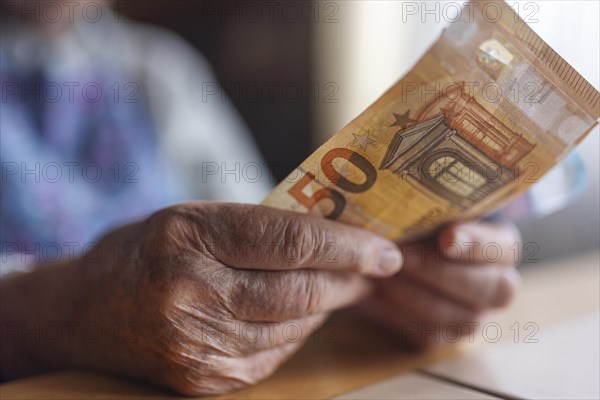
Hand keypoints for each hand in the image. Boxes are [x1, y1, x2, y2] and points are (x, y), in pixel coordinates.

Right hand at [0, 202, 402, 394]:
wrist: (84, 312)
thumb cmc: (147, 251)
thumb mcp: (194, 218)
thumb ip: (259, 227)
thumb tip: (334, 238)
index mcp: (188, 236)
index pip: (289, 242)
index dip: (346, 245)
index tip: (384, 249)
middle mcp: (190, 292)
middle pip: (300, 290)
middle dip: (351, 279)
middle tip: (378, 266)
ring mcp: (196, 344)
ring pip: (295, 327)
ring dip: (329, 306)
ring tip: (346, 285)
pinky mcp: (203, 380)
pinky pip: (275, 356)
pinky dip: (298, 332)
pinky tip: (304, 313)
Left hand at [357, 220, 520, 348]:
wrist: (383, 256)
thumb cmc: (411, 222)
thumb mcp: (422, 208)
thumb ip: (429, 207)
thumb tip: (416, 208)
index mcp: (500, 246)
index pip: (503, 247)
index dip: (476, 244)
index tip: (445, 238)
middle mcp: (496, 284)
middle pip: (491, 288)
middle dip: (440, 272)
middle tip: (401, 257)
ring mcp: (473, 315)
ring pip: (462, 318)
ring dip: (417, 295)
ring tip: (384, 274)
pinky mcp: (442, 336)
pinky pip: (431, 335)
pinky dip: (402, 316)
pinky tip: (379, 295)